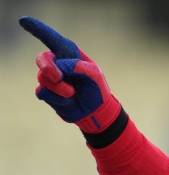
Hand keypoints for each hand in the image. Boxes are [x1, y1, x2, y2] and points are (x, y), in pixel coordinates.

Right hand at [19, 16, 120, 133]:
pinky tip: (69, 100)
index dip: (37, 28)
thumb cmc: (96, 88)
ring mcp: (50, 77)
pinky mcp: (46, 92)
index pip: (51, 38)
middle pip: (42, 58)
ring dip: (60, 87)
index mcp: (69, 53)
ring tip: (73, 92)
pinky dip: (58, 98)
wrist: (95, 111)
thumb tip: (59, 67)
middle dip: (48, 66)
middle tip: (58, 76)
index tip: (23, 20)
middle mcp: (57, 62)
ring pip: (43, 78)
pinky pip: (44, 92)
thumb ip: (79, 67)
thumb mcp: (95, 75)